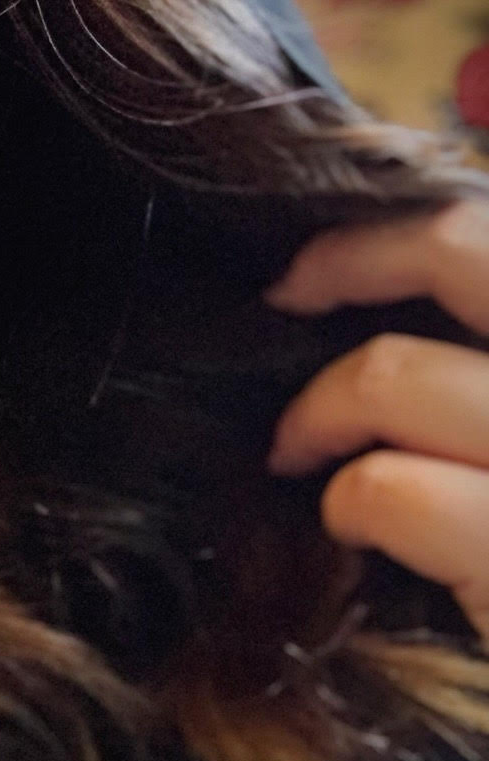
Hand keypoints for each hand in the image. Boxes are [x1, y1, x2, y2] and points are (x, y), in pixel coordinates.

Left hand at [264, 198, 488, 646]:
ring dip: (316, 414)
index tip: (323, 262)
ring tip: (299, 451)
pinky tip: (355, 529)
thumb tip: (381, 303)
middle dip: (346, 262)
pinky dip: (344, 505)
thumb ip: (474, 370)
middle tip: (290, 297)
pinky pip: (385, 490)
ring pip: (392, 374)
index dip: (400, 231)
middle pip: (464, 245)